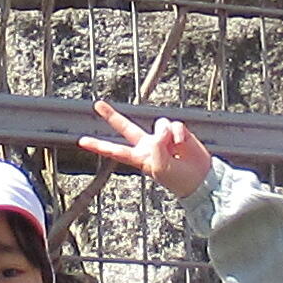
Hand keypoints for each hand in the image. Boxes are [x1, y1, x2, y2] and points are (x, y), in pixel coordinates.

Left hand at [82, 102, 214, 201]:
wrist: (201, 178)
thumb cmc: (178, 178)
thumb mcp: (161, 168)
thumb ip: (155, 149)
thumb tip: (158, 132)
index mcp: (139, 157)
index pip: (115, 150)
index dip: (99, 146)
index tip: (82, 141)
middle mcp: (148, 144)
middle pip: (126, 127)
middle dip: (112, 115)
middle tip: (97, 104)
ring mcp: (162, 137)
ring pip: (159, 124)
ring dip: (166, 134)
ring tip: (175, 149)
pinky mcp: (177, 132)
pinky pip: (174, 125)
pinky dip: (179, 134)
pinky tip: (183, 145)